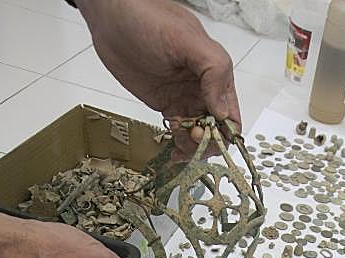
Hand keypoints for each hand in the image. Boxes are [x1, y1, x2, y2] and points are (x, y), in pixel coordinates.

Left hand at [77, 0, 240, 157]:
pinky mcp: (166, 106)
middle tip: (191, 139)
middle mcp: (203, 90)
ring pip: (199, 135)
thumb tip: (222, 111)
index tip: (210, 138)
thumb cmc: (151, 20)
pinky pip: (180, 133)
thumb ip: (213, 72)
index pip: (231, 113)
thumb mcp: (188, 40)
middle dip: (208, 142)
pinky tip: (174, 151)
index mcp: (216, 74)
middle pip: (217, 130)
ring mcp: (184, 99)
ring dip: (194, 148)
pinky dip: (180, 146)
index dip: (226, 132)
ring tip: (180, 148)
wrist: (113, 19)